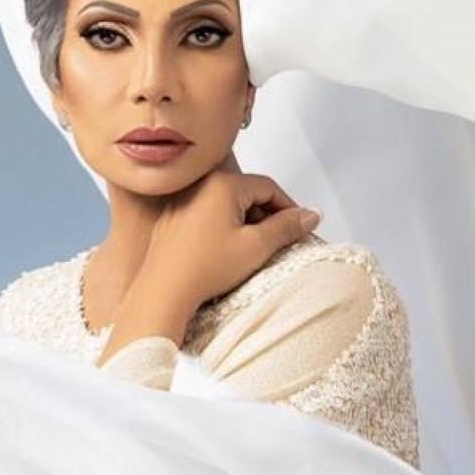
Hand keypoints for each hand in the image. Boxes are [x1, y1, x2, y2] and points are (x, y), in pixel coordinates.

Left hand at [140, 153, 322, 310]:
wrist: (163, 290)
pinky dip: (222, 223)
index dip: (289, 206)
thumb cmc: (205, 268)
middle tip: (279, 239)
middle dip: (267, 213)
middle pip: (247, 191)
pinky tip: (226, 248)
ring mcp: (184, 200)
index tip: (299, 226)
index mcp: (223, 184)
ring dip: (245, 219)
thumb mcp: (256, 247)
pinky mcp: (173, 216)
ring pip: (226, 202)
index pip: (268, 186)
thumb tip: (310, 215)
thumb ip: (287, 227)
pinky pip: (206, 211)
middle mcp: (200, 185)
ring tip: (252, 246)